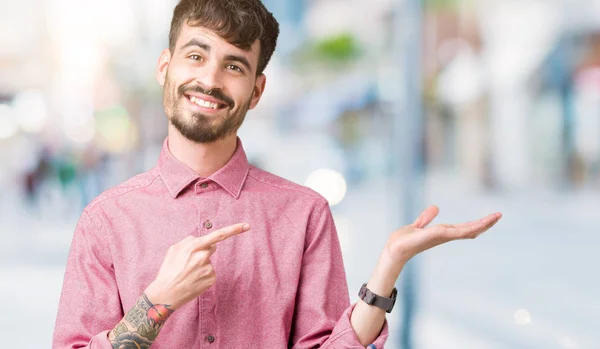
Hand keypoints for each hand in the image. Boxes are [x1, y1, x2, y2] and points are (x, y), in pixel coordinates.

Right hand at [145, 223, 250, 309]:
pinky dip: (203, 275)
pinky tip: (193, 280)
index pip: (218, 235)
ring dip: (201, 265)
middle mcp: (204, 257)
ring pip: (209, 261)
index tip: (247, 226)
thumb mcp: (173, 250)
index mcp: (194, 246)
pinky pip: (210, 272)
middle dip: (204, 251)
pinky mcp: (211, 279)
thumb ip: (188, 241)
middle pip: (211, 248)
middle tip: (188, 263)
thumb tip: (199, 239)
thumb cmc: (168, 270)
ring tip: (187, 274)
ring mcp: (209, 269)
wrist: (166, 294)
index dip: (234, 229)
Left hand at [380, 206, 501, 274]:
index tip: (491, 216)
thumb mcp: (417, 225)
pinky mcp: (435, 235)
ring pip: (466, 230)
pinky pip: (454, 231)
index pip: (464, 227)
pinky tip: (477, 225)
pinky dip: (466, 228)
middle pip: (470, 229)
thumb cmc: (404, 240)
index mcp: (443, 232)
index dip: (478, 223)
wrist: (394, 249)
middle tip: (499, 215)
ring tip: (495, 217)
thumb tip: (436, 207)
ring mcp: (442, 236)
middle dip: (485, 223)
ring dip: (481, 224)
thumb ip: (426, 218)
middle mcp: (445, 235)